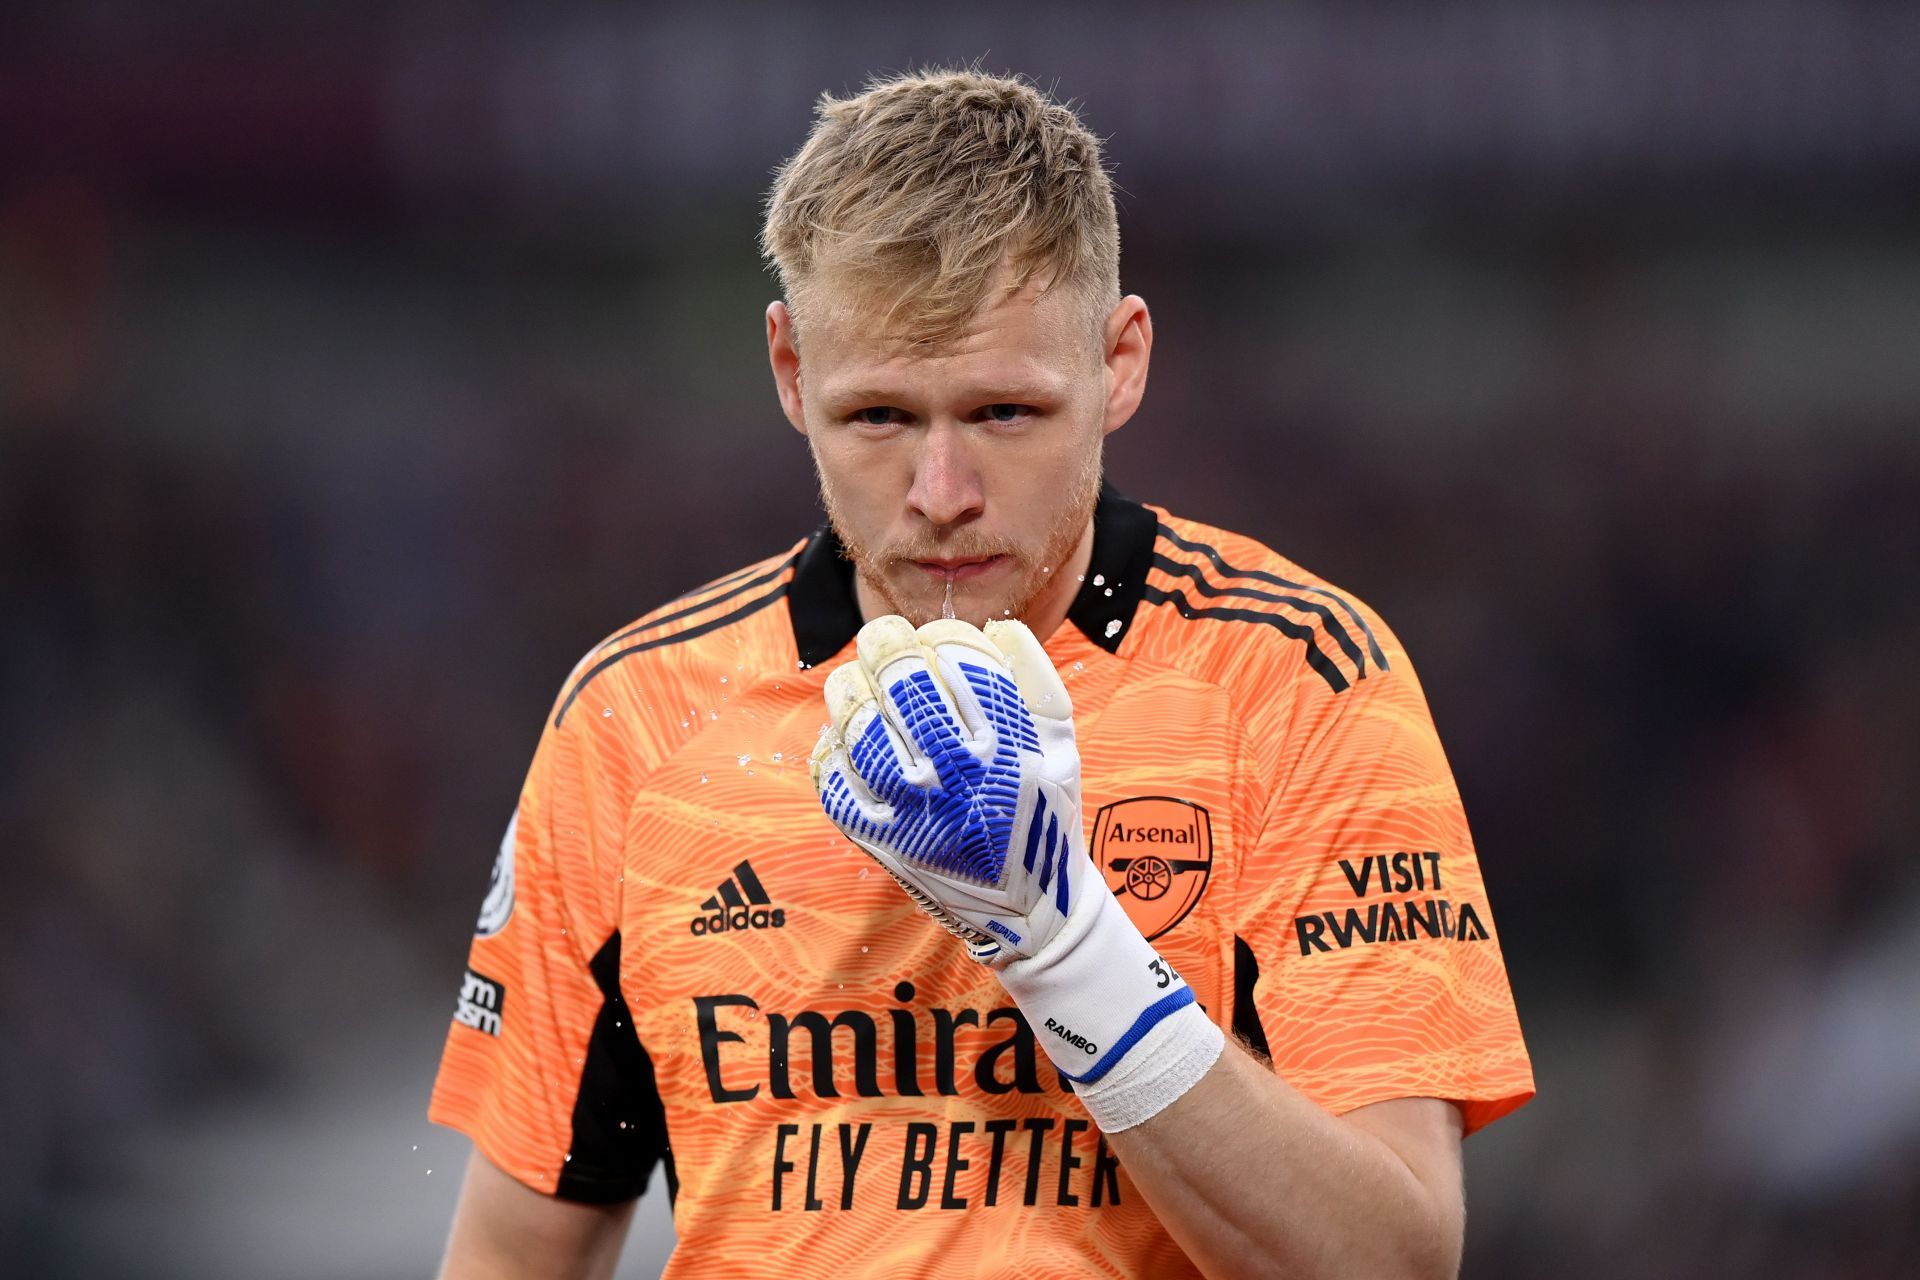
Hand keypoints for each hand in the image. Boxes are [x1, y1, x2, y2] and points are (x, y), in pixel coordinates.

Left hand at [808, 614, 1090, 963]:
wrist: (1029, 908)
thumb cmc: (1043, 811)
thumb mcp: (1060, 740)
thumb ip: (1035, 676)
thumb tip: (995, 626)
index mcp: (1005, 745)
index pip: (956, 659)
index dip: (938, 634)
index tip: (935, 636)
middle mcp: (956, 775)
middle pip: (901, 681)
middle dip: (885, 644)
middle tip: (882, 638)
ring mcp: (910, 809)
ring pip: (858, 722)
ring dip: (850, 686)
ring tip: (856, 676)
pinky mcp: (876, 838)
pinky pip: (833, 777)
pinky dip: (831, 745)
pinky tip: (843, 732)